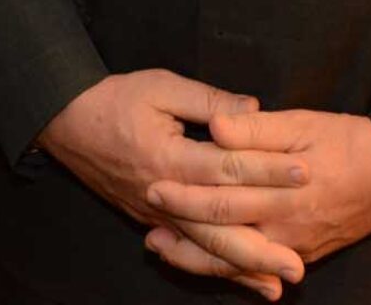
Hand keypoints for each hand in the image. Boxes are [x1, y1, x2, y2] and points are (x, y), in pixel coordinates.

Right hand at [39, 70, 305, 298]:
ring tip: (279, 284)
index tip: (305, 173)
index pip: (228, 169)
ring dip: (243, 269)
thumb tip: (253, 109)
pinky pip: (189, 252)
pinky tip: (243, 281)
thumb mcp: (160, 86)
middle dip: (262, 247)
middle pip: (218, 228)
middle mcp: (164, 196)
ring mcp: (156, 216)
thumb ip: (208, 100)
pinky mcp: (152, 222)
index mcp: (169, 158)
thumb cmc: (113, 99)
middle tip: (299, 263)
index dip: (267, 170)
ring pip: (205, 249)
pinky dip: (216, 269)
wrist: (65, 121)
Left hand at [146, 110, 370, 273]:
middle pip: (222, 237)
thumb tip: (216, 128)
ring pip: (236, 261)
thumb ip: (256, 129)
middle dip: (181, 231)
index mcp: (280, 193)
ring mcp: (295, 246)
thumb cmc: (348, 141)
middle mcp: (285, 228)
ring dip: (197, 257)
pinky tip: (210, 263)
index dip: (185, 194)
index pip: (221, 199)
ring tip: (162, 247)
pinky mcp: (305, 252)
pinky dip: (231, 270)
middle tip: (148, 221)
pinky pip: (259, 268)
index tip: (153, 186)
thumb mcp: (302, 123)